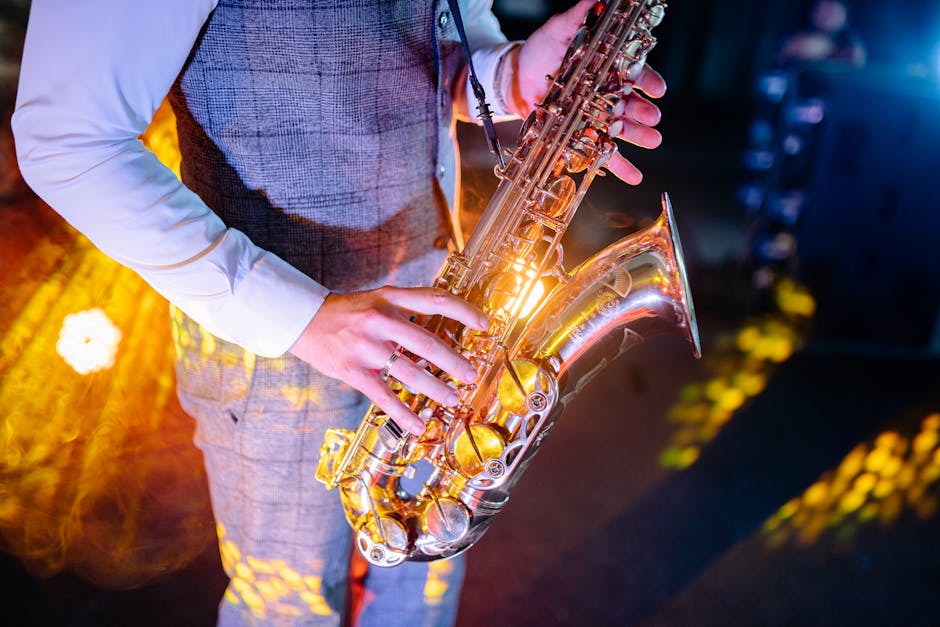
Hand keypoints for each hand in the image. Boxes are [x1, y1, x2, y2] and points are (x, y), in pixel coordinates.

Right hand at [289, 287, 488, 434]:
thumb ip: (407, 313)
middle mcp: (380, 320)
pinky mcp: (352, 370)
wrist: (303, 319)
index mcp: (390, 298)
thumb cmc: (348, 312)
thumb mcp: (378, 301)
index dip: (464, 311)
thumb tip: (445, 334)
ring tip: (453, 398)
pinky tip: (417, 425)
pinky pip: (383, 396)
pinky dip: (403, 413)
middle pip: (427, 342)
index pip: (435, 300)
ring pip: (409, 372)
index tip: (486, 324)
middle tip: (471, 374)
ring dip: (436, 388)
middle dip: (454, 361)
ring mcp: (365, 346)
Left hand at [504, 0, 666, 183]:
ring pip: (623, 129)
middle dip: (643, 111)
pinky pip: (603, 154)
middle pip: (631, 104)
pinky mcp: (583, 136)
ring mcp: (596, 117)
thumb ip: (578, 15)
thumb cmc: (541, 51)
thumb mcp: (559, 30)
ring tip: (653, 141)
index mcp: (607, 69)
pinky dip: (619, 166)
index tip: (657, 89)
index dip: (647, 81)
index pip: (634, 74)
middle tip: (653, 117)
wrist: (517, 77)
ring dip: (639, 137)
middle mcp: (607, 94)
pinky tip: (635, 177)